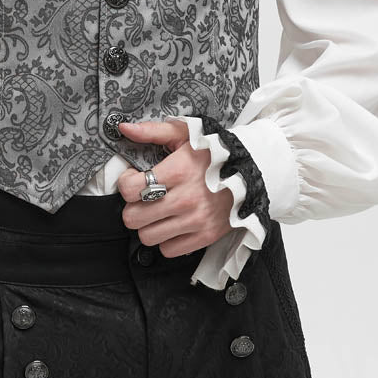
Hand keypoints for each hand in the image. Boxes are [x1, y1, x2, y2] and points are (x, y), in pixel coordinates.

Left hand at [116, 118, 233, 257]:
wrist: (254, 171)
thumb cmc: (215, 152)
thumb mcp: (185, 134)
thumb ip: (152, 131)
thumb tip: (124, 127)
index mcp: (178, 170)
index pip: (130, 189)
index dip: (126, 184)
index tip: (134, 179)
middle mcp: (185, 199)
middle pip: (133, 218)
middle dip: (133, 207)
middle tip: (144, 198)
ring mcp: (196, 220)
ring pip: (147, 237)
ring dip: (148, 225)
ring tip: (158, 211)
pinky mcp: (206, 237)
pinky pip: (168, 250)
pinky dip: (166, 240)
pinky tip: (172, 224)